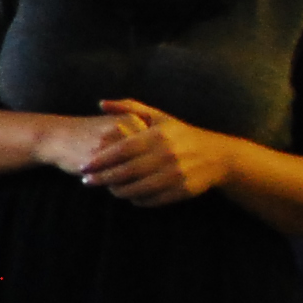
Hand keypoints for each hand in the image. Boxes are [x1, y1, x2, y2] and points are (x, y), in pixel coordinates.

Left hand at [76, 99, 236, 206]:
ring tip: (106, 188)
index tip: (84, 167)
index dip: (101, 160)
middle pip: (126, 171)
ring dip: (117, 191)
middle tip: (87, 181)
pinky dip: (136, 199)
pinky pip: (152, 199)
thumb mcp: (159, 117)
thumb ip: (129, 108)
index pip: (122, 150)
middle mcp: (167, 155)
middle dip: (103, 178)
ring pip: (137, 188)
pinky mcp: (182, 191)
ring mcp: (176, 174)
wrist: (218, 156)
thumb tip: (100, 103)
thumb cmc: (181, 134)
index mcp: (159, 136)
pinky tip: (127, 196)